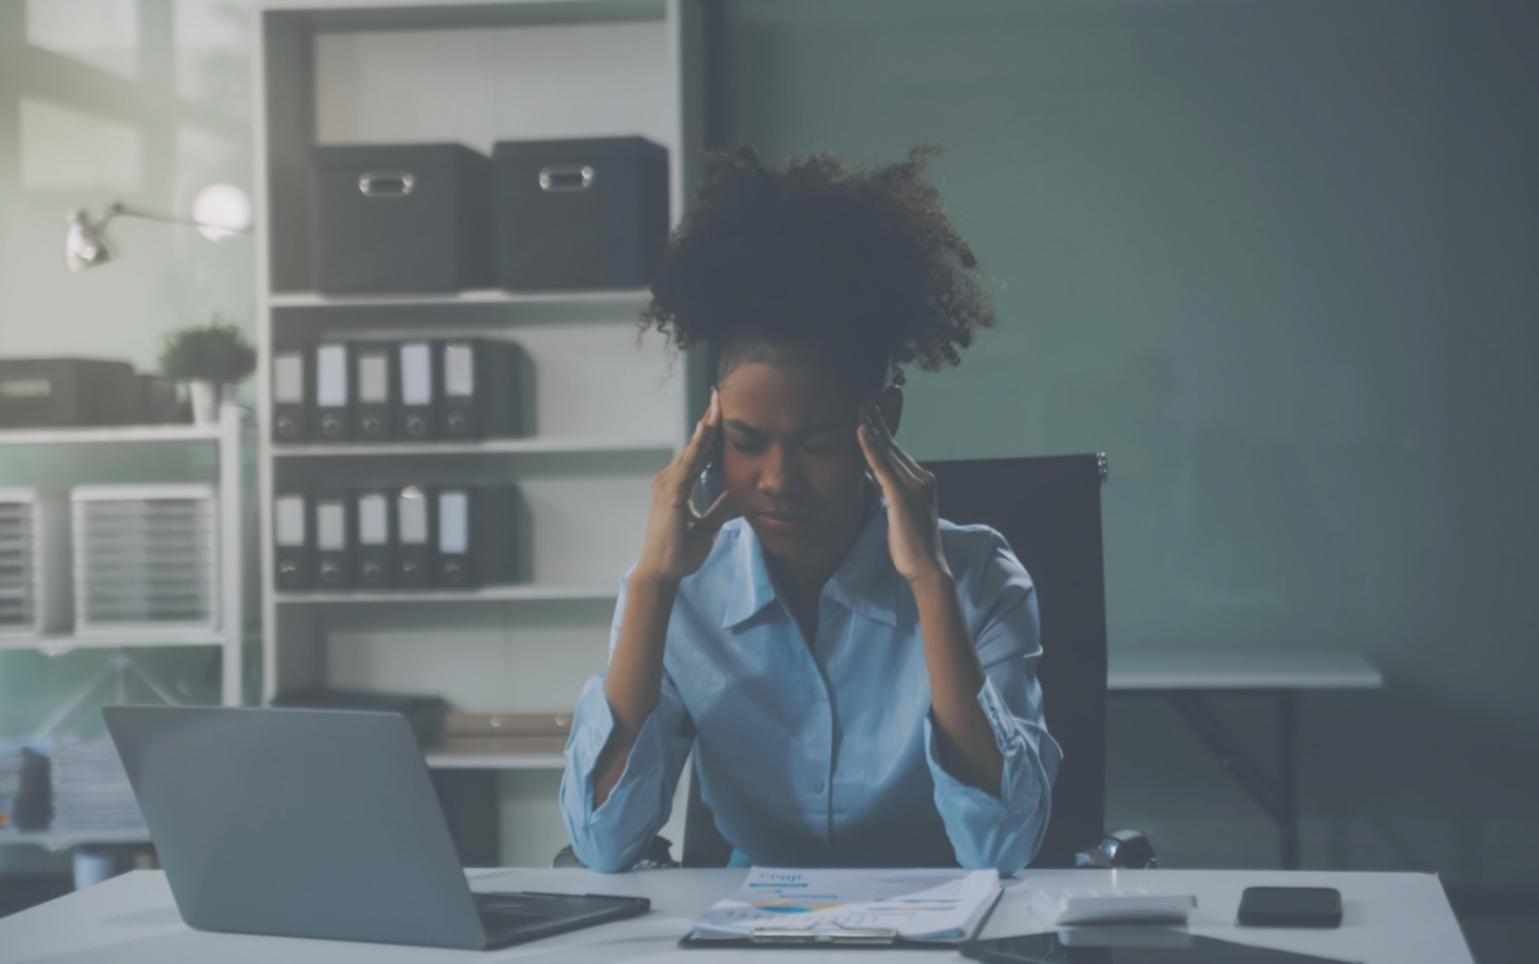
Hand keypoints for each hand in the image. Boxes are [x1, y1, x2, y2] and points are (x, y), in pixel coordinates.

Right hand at [635, 390, 739, 585]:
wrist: (662, 572)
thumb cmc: (679, 552)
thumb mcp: (708, 527)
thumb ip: (721, 509)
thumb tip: (740, 496)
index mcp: (678, 486)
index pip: (698, 453)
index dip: (711, 433)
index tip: (723, 412)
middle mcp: (669, 480)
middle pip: (694, 445)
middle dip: (709, 420)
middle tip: (721, 394)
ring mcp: (667, 485)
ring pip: (691, 450)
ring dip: (705, 427)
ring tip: (718, 404)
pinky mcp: (670, 494)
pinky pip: (687, 465)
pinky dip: (697, 446)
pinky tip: (707, 430)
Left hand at [857, 404, 950, 584]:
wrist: (927, 567)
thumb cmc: (912, 545)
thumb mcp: (899, 512)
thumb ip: (890, 493)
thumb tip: (875, 479)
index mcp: (922, 481)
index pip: (897, 451)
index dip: (883, 431)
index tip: (871, 412)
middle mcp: (921, 478)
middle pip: (894, 445)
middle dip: (878, 421)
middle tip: (864, 399)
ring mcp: (914, 485)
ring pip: (888, 451)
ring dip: (872, 427)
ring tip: (860, 406)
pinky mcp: (902, 496)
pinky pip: (882, 466)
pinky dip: (870, 447)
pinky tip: (861, 431)